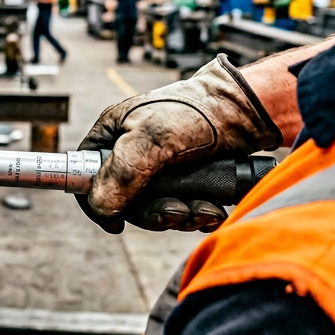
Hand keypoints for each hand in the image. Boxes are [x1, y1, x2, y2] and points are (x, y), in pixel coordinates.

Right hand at [78, 55, 281, 232]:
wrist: (249, 112)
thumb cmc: (199, 111)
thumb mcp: (153, 138)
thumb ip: (121, 173)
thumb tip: (102, 209)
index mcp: (112, 134)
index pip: (84, 174)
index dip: (96, 201)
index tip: (115, 222)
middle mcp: (130, 153)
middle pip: (122, 201)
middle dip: (152, 213)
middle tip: (177, 212)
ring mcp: (157, 169)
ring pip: (154, 209)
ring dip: (180, 216)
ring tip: (204, 208)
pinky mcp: (184, 181)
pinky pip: (179, 210)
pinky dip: (196, 215)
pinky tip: (212, 208)